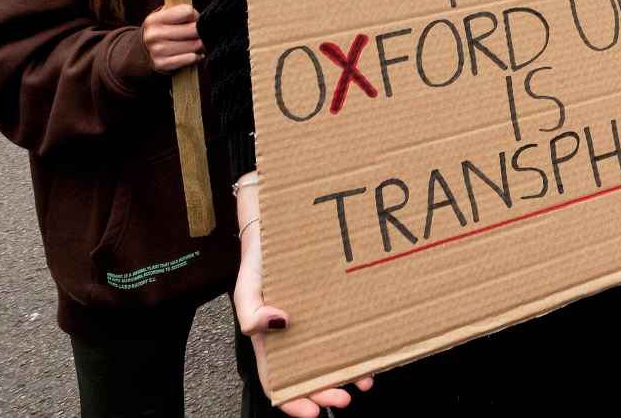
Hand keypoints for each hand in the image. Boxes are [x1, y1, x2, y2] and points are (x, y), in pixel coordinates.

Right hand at [141, 4, 203, 73]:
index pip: (187, 12)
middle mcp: (153, 35)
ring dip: (200, 45)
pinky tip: (194, 54)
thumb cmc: (162, 30)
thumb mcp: (165, 16)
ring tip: (196, 43)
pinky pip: (190, 58)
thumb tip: (201, 18)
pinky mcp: (162, 64)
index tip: (192, 20)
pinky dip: (196, 57)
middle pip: (193, 29)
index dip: (195, 15)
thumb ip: (181, 12)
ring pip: (195, 45)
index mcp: (154, 19)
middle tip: (200, 33)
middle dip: (201, 31)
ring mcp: (157, 51)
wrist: (142, 51)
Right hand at [232, 182, 373, 413]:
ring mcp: (316, 319)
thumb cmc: (261, 255)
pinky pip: (348, 330)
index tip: (313, 412)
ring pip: (330, 356)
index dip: (293, 400)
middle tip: (347, 395)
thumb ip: (250, 309)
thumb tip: (274, 325)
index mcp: (269, 336)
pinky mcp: (336, 304)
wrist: (280, 221)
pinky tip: (373, 348)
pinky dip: (359, 344)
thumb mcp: (248, 282)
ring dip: (347, 372)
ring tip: (365, 379)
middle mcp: (294, 333)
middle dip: (326, 390)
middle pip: (308, 374)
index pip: (277, 380)